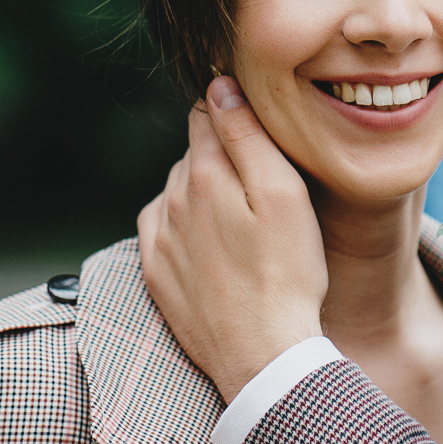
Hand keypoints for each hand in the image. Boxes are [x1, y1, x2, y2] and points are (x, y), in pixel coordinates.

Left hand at [138, 78, 328, 402]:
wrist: (261, 357)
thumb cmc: (287, 277)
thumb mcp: (285, 198)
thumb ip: (250, 136)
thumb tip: (220, 86)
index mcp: (204, 175)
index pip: (208, 113)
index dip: (235, 115)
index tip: (260, 133)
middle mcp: (171, 200)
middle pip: (195, 154)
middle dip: (223, 159)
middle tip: (262, 190)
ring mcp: (158, 238)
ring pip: (180, 192)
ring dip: (205, 196)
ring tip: (245, 228)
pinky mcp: (154, 272)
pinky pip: (165, 230)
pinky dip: (187, 230)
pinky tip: (219, 250)